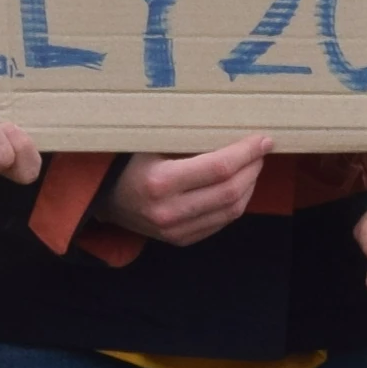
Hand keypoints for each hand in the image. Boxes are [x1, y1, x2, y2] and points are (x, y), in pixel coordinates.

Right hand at [100, 136, 270, 244]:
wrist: (103, 197)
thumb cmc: (128, 160)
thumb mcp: (151, 141)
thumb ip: (187, 138)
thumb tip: (233, 127)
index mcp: (159, 182)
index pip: (219, 168)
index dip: (247, 153)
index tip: (263, 139)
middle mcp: (168, 212)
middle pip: (230, 192)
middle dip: (253, 168)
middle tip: (261, 150)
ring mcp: (174, 231)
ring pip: (230, 211)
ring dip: (249, 186)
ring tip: (253, 165)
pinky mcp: (180, 240)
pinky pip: (220, 223)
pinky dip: (236, 203)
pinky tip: (239, 186)